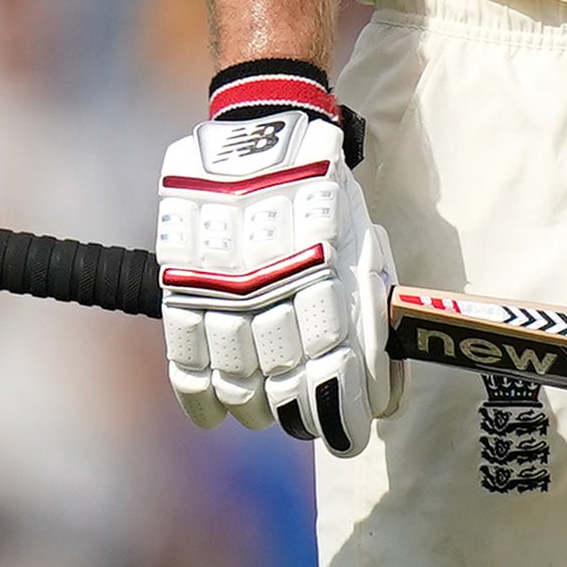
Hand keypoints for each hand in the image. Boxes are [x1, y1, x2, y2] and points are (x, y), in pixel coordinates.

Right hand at [157, 65, 403, 453]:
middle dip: (302, 416)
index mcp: (324, 273)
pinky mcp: (183, 280)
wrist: (261, 130)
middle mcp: (270, 285)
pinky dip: (200, 393)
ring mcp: (221, 286)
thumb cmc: (326, 193)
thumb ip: (369, 316)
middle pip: (283, 383)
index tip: (349, 437)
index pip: (332, 369)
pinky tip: (214, 414)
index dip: (342, 415)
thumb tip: (383, 392)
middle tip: (312, 421)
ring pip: (236, 378)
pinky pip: (186, 354)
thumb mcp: (364, 243)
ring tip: (267, 410)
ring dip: (256, 408)